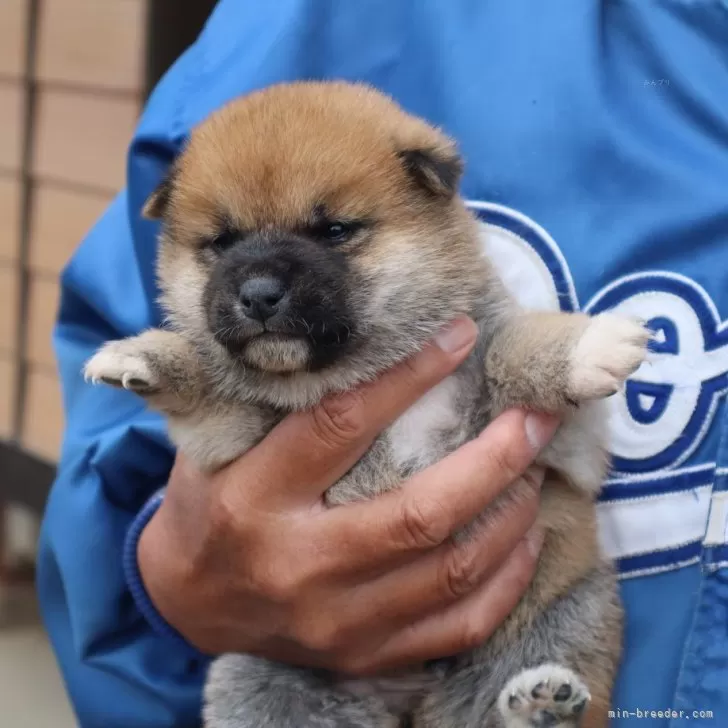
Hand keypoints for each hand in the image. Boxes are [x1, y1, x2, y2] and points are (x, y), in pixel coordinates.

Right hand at [137, 316, 557, 674]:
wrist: (188, 601)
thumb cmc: (209, 505)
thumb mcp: (222, 446)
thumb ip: (282, 406)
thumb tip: (366, 347)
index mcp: (255, 497)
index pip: (341, 426)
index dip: (409, 376)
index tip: (461, 338)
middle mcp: (298, 565)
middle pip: (419, 514)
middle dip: (494, 459)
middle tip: (534, 416)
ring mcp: (335, 622)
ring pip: (451, 572)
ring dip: (510, 515)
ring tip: (537, 468)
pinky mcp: (363, 657)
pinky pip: (458, 627)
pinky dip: (507, 581)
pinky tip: (526, 539)